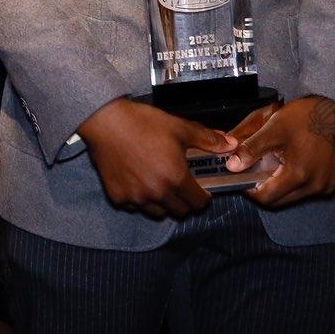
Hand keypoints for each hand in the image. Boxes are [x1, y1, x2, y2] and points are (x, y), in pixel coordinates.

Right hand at [77, 97, 235, 219]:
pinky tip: (138, 182)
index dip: (203, 197)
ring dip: (163, 203)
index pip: (199, 203)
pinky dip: (140, 200)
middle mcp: (157, 193)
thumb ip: (206, 139)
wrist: (104, 120)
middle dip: (184, 201)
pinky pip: (135, 207)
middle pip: (180, 212)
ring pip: (158, 213)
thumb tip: (230, 144)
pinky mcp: (118, 197)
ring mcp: (136, 198)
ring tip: (159, 185)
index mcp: (176, 177)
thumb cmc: (142, 122)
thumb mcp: (178, 127)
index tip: (200, 189)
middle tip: (180, 185)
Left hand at [225, 95, 334, 207]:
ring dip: (280, 185)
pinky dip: (295, 182)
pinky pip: (307, 190)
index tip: (243, 176)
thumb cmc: (305, 117)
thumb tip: (231, 166)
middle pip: (279, 200)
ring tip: (275, 163)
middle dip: (265, 188)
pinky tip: (292, 163)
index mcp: (299, 175)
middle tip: (256, 169)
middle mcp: (314, 187)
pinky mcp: (332, 183)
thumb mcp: (273, 128)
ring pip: (293, 196)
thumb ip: (251, 148)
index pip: (266, 198)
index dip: (250, 190)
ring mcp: (325, 187)